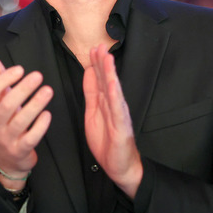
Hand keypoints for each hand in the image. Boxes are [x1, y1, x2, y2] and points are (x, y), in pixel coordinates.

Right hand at [0, 57, 52, 188]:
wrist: (5, 162)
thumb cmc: (3, 126)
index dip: (3, 79)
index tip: (20, 69)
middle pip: (6, 105)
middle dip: (22, 89)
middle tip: (38, 76)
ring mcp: (7, 139)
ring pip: (20, 121)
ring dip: (35, 104)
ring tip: (48, 90)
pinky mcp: (20, 150)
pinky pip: (30, 138)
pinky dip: (40, 126)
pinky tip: (47, 114)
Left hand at [83, 45, 142, 198]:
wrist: (119, 166)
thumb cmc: (107, 141)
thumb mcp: (92, 113)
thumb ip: (91, 93)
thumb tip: (89, 72)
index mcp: (105, 102)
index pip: (100, 79)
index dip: (96, 64)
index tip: (92, 48)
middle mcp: (114, 105)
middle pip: (108, 81)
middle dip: (103, 63)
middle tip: (100, 46)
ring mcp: (119, 115)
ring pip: (114, 91)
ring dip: (110, 74)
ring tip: (107, 59)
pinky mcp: (122, 127)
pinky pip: (118, 110)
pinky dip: (116, 97)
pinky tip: (113, 85)